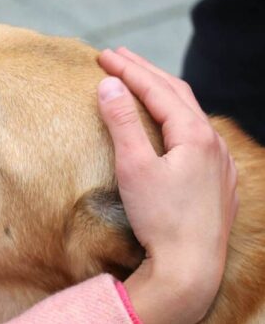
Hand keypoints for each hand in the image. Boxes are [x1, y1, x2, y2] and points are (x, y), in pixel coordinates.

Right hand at [97, 48, 238, 323]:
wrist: (191, 268)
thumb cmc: (160, 218)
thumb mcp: (133, 166)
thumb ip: (122, 121)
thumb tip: (109, 84)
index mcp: (194, 134)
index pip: (157, 88)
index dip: (128, 69)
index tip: (102, 55)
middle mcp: (214, 142)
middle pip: (178, 93)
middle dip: (146, 71)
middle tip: (118, 56)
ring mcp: (221, 162)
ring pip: (191, 113)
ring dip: (163, 92)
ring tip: (140, 80)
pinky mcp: (219, 181)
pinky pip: (199, 135)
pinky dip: (177, 116)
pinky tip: (170, 122)